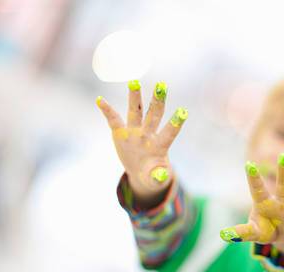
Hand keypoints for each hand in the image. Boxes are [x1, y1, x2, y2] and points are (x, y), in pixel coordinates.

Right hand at [96, 81, 187, 202]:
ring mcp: (135, 131)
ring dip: (135, 97)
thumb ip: (158, 176)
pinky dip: (106, 110)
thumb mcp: (155, 178)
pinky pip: (113, 120)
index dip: (176, 123)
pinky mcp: (121, 132)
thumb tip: (162, 177)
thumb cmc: (152, 174)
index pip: (170, 132)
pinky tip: (99, 100)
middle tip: (162, 86)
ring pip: (135, 111)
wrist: (140, 170)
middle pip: (154, 115)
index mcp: (160, 145)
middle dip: (157, 101)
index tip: (183, 111)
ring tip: (134, 82)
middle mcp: (149, 134)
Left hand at [220, 153, 283, 247]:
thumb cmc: (265, 229)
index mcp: (265, 204)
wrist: (283, 236)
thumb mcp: (254, 232)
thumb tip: (223, 235)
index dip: (254, 179)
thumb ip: (241, 232)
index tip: (249, 165)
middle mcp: (281, 201)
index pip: (258, 190)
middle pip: (283, 185)